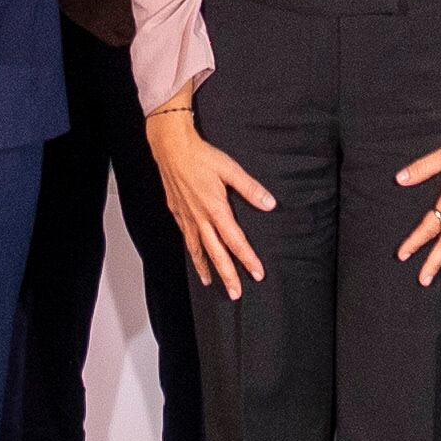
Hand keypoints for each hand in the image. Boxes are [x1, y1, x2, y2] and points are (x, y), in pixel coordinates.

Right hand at [146, 101, 274, 295]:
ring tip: (211, 282)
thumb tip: (269, 203)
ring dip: (206, 268)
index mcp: (215, 209)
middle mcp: (200, 218)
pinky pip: (186, 237)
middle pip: (216, 254)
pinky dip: (192, 251)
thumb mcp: (230, 169)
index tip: (257, 273)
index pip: (235, 241)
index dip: (247, 259)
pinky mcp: (177, 211)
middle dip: (227, 275)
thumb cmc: (199, 156)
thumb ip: (250, 188)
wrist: (171, 148)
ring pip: (197, 250)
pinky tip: (194, 253)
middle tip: (235, 293)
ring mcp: (186, 217)